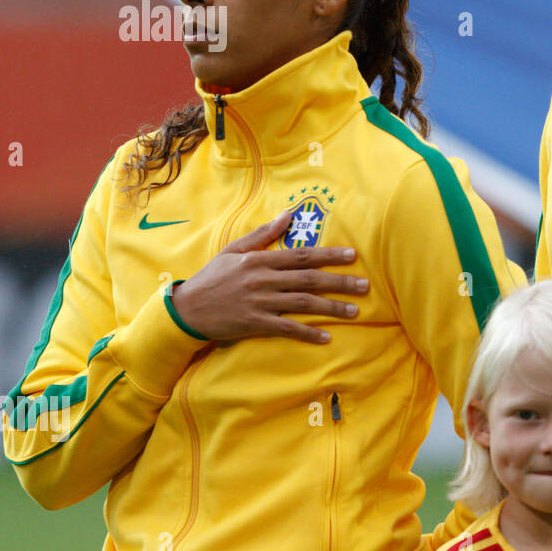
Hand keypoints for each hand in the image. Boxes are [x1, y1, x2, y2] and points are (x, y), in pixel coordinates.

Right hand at [170, 211, 367, 343]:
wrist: (186, 308)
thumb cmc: (212, 277)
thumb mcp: (234, 249)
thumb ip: (264, 234)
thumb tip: (289, 214)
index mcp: (260, 260)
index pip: (302, 256)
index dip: (329, 255)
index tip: (353, 255)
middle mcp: (263, 279)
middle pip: (308, 279)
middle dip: (340, 282)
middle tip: (365, 286)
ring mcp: (260, 302)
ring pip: (302, 304)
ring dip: (331, 308)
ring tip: (354, 311)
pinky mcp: (255, 323)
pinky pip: (286, 328)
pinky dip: (307, 333)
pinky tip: (326, 337)